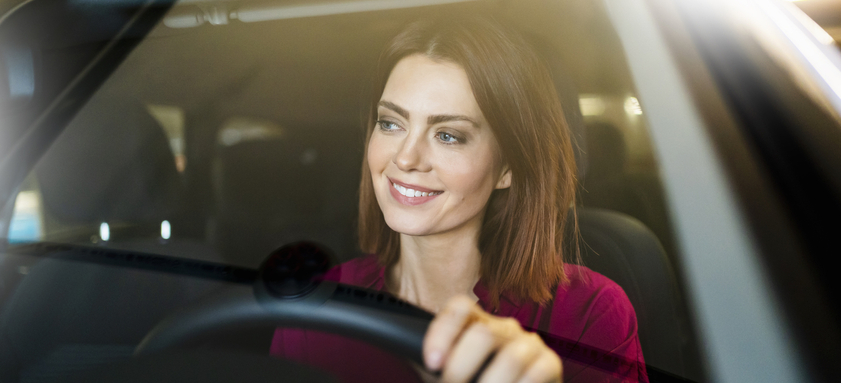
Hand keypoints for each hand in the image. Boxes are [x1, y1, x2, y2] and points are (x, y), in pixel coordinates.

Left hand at [423, 295, 561, 382]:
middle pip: (482, 334)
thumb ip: (431, 363)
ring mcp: (528, 343)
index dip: (442, 333)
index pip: (459, 308)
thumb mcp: (449, 374)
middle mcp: (503, 327)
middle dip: (461, 370)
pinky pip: (535, 373)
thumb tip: (407, 351)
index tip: (432, 364)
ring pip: (510, 357)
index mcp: (475, 324)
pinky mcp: (550, 362)